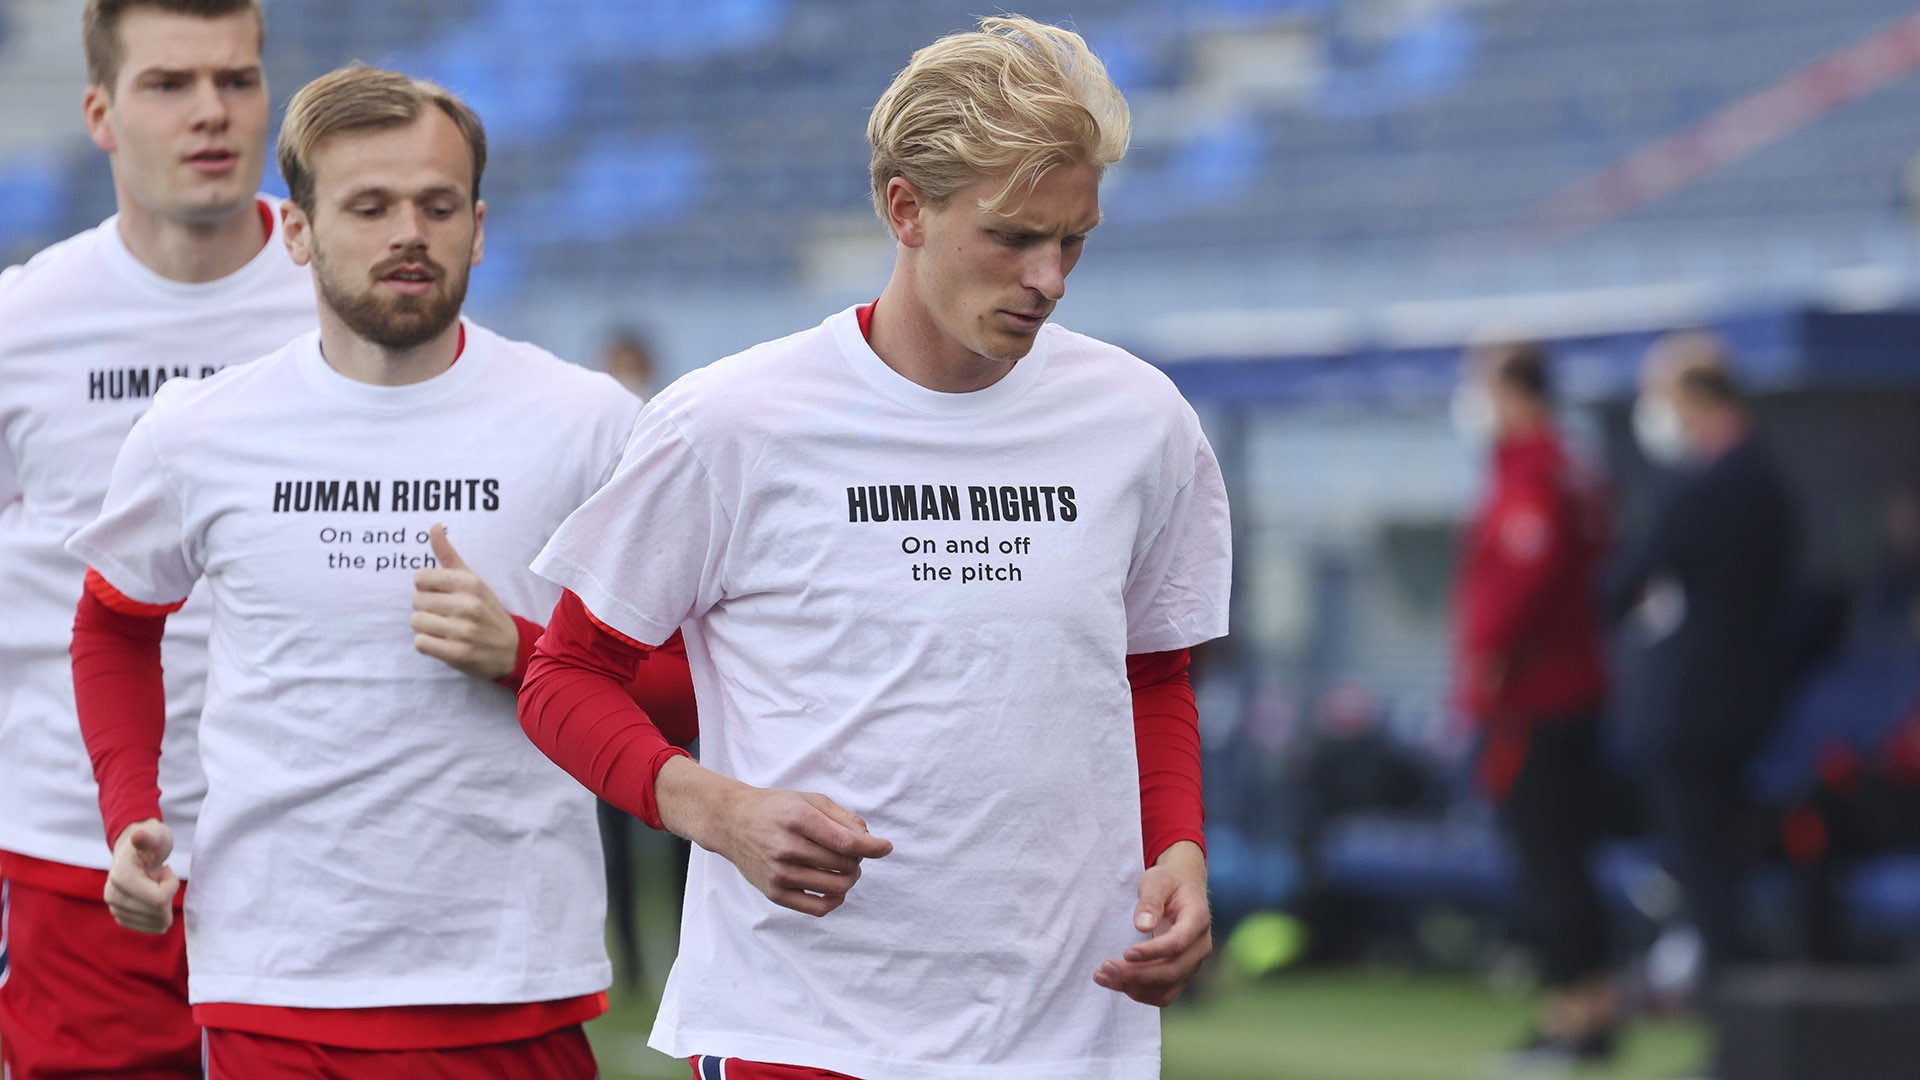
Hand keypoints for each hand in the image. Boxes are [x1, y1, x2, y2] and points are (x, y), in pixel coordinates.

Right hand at [105, 819, 178, 933]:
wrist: (135, 851)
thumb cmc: (151, 841)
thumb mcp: (156, 834)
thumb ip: (149, 836)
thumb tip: (138, 836)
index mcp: (121, 878)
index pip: (159, 899)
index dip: (171, 885)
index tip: (167, 869)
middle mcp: (112, 896)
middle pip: (158, 913)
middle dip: (169, 896)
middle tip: (162, 877)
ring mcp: (114, 908)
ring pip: (155, 923)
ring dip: (164, 906)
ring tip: (155, 885)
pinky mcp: (120, 916)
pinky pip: (147, 928)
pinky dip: (158, 916)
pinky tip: (154, 898)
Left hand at [410, 524, 519, 679]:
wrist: (512, 648)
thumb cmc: (486, 610)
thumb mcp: (473, 581)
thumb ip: (449, 555)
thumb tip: (434, 526)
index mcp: (470, 583)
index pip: (420, 577)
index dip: (425, 586)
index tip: (440, 593)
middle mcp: (468, 605)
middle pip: (416, 600)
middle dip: (426, 608)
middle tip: (445, 614)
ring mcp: (463, 631)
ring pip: (416, 622)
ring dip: (425, 627)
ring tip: (443, 628)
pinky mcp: (458, 654)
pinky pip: (421, 643)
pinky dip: (428, 644)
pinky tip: (443, 642)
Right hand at [655, 758, 892, 916]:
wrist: (731, 822)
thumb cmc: (775, 808)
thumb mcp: (809, 800)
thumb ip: (842, 818)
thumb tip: (869, 840)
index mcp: (797, 819)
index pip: (846, 843)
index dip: (872, 848)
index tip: (885, 847)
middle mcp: (787, 848)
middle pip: (844, 865)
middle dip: (858, 859)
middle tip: (852, 852)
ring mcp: (779, 873)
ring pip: (835, 887)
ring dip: (849, 878)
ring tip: (843, 867)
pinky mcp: (774, 892)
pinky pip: (816, 908)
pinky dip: (834, 900)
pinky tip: (835, 888)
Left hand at [1095, 840, 1211, 1006]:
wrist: (1182, 893)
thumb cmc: (1168, 884)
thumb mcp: (1158, 881)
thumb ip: (1150, 900)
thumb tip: (1142, 926)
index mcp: (1198, 919)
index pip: (1178, 943)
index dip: (1152, 952)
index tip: (1125, 952)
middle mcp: (1200, 946)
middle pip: (1171, 971)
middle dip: (1136, 974)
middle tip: (1105, 967)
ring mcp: (1192, 964)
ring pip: (1166, 988)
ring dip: (1134, 987)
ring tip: (1103, 977)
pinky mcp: (1181, 975)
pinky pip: (1164, 994)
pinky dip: (1140, 993)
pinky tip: (1117, 983)